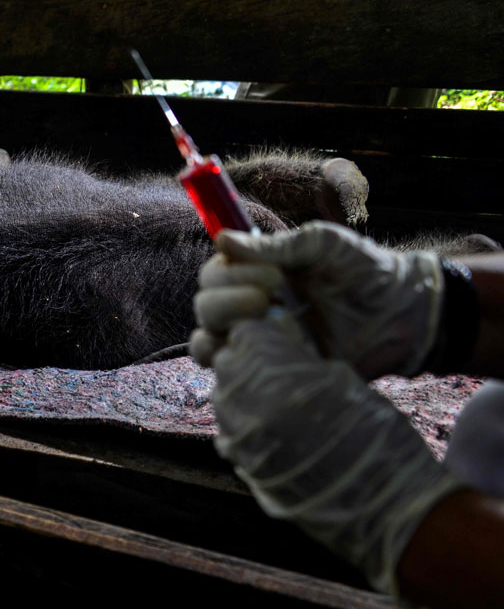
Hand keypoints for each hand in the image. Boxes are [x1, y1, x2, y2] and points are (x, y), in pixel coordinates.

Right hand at [192, 222, 442, 379]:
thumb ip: (277, 245)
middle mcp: (247, 305)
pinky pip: (229, 370)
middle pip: (205, 305)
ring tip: (263, 324)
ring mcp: (257, 340)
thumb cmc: (365, 271)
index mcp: (255, 272)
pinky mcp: (269, 369)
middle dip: (228, 301)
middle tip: (272, 300)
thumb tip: (222, 239)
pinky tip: (263, 352)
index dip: (232, 274)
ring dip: (221, 330)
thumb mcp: (324, 245)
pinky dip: (229, 361)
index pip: (214, 273)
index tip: (276, 278)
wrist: (403, 314)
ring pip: (205, 339)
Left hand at [211, 310, 464, 592]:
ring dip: (246, 394)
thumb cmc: (375, 435)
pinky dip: (246, 425)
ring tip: (281, 403)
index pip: (244, 334)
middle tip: (280, 371)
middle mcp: (245, 403)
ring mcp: (239, 438)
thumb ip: (300, 360)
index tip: (280, 342)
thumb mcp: (341, 379)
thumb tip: (280, 344)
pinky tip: (276, 432)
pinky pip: (230, 432)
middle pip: (228, 364)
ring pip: (225, 399)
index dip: (264, 336)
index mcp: (273, 373)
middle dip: (250, 362)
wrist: (383, 505)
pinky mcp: (243, 466)